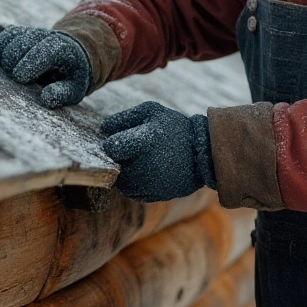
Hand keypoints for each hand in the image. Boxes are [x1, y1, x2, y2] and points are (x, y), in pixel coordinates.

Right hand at [0, 26, 90, 107]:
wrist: (72, 52)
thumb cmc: (71, 75)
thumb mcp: (74, 88)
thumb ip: (62, 94)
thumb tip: (45, 99)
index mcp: (63, 49)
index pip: (44, 52)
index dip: (29, 64)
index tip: (20, 78)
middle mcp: (46, 36)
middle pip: (22, 44)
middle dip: (14, 64)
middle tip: (17, 80)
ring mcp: (32, 32)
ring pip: (10, 40)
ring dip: (5, 58)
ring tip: (10, 73)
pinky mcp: (20, 33)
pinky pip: (3, 38)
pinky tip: (2, 64)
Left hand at [100, 101, 215, 202]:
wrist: (204, 153)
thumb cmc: (174, 127)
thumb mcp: (152, 111)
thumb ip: (125, 118)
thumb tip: (103, 128)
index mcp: (144, 140)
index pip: (110, 148)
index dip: (112, 143)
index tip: (121, 140)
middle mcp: (145, 165)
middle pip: (114, 167)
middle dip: (119, 159)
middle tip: (133, 151)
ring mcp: (151, 183)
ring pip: (121, 182)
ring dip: (125, 173)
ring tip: (141, 161)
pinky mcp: (155, 195)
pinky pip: (132, 193)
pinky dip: (134, 184)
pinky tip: (147, 172)